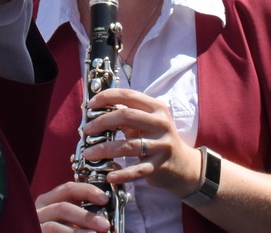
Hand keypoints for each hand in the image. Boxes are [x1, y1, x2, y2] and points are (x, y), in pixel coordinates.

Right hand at [36, 180, 113, 231]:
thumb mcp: (65, 220)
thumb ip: (78, 216)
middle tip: (104, 225)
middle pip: (63, 208)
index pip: (68, 189)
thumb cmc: (56, 231)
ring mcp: (34, 225)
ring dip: (78, 232)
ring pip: (55, 227)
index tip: (104, 199)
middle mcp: (37, 211)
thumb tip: (103, 218)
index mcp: (47, 200)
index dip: (88, 191)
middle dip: (86, 216)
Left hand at [78, 86, 204, 198]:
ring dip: (105, 149)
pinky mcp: (159, 166)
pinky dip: (122, 173)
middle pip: (126, 116)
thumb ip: (127, 115)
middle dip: (102, 122)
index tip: (90, 105)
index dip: (106, 97)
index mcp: (156, 108)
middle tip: (87, 129)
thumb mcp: (146, 122)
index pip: (128, 95)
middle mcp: (160, 124)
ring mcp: (161, 145)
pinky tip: (110, 175)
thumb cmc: (157, 139)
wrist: (183, 165)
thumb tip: (95, 111)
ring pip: (128, 145)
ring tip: (89, 153)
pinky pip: (137, 170)